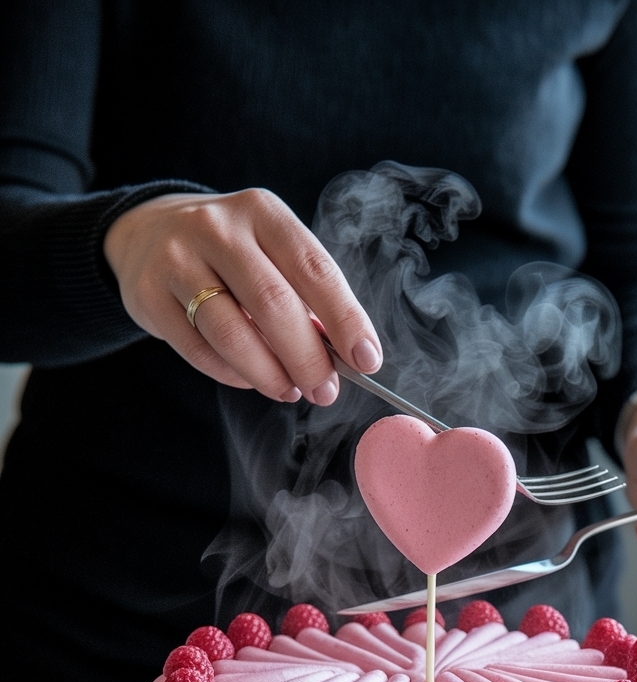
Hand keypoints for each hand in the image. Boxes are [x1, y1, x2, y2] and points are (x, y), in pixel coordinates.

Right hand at [103, 189, 381, 403]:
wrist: (146, 234)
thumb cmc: (230, 253)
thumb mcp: (268, 253)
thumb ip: (304, 295)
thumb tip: (343, 356)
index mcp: (262, 212)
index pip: (314, 269)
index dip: (345, 319)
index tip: (367, 360)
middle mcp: (218, 228)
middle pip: (274, 303)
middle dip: (308, 358)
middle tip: (326, 391)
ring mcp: (177, 259)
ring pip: (233, 334)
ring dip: (270, 374)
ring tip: (289, 391)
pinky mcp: (149, 296)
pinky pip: (199, 350)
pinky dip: (232, 374)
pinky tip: (250, 379)